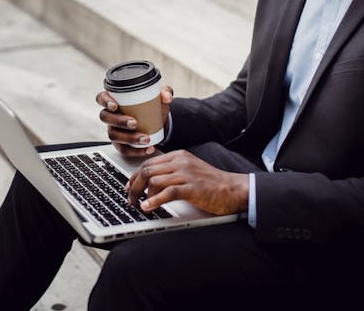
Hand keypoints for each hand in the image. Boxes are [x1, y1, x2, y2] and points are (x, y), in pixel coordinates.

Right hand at [96, 86, 172, 156]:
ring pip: (114, 135)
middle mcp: (111, 115)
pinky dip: (136, 151)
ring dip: (129, 138)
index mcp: (114, 100)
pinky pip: (123, 149)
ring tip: (145, 138)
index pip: (101, 98)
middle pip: (105, 117)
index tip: (115, 105)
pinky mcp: (120, 144)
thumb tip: (166, 96)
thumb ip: (165, 92)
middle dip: (119, 121)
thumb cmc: (151, 108)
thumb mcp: (158, 98)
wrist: (157, 124)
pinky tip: (148, 148)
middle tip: (134, 123)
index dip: (105, 101)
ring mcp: (113, 130)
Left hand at [125, 150, 248, 215]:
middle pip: (147, 171)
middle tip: (130, 199)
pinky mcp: (192, 188)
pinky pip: (167, 192)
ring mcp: (186, 174)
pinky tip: (148, 208)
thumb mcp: (189, 170)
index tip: (130, 187)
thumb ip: (172, 171)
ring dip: (142, 195)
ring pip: (154, 180)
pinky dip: (154, 201)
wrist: (233, 189)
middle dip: (134, 186)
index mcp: (178, 156)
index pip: (148, 163)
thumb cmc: (212, 183)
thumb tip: (150, 182)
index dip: (135, 176)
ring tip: (139, 206)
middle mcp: (180, 162)